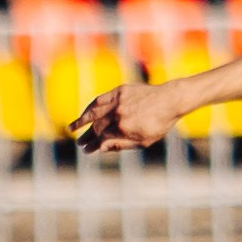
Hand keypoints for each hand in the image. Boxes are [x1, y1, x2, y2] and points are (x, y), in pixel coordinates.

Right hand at [69, 81, 183, 153]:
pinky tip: (85, 112)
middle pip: (95, 127)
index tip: (87, 150)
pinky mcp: (119, 91)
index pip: (101, 139)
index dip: (93, 146)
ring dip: (81, 121)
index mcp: (123, 129)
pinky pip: (100, 99)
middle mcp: (117, 114)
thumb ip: (122, 145)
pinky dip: (91, 107)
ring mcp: (117, 102)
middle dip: (87, 136)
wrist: (170, 100)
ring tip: (71, 128)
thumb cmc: (160, 124)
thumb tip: (102, 148)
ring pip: (93, 112)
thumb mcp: (144, 141)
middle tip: (80, 143)